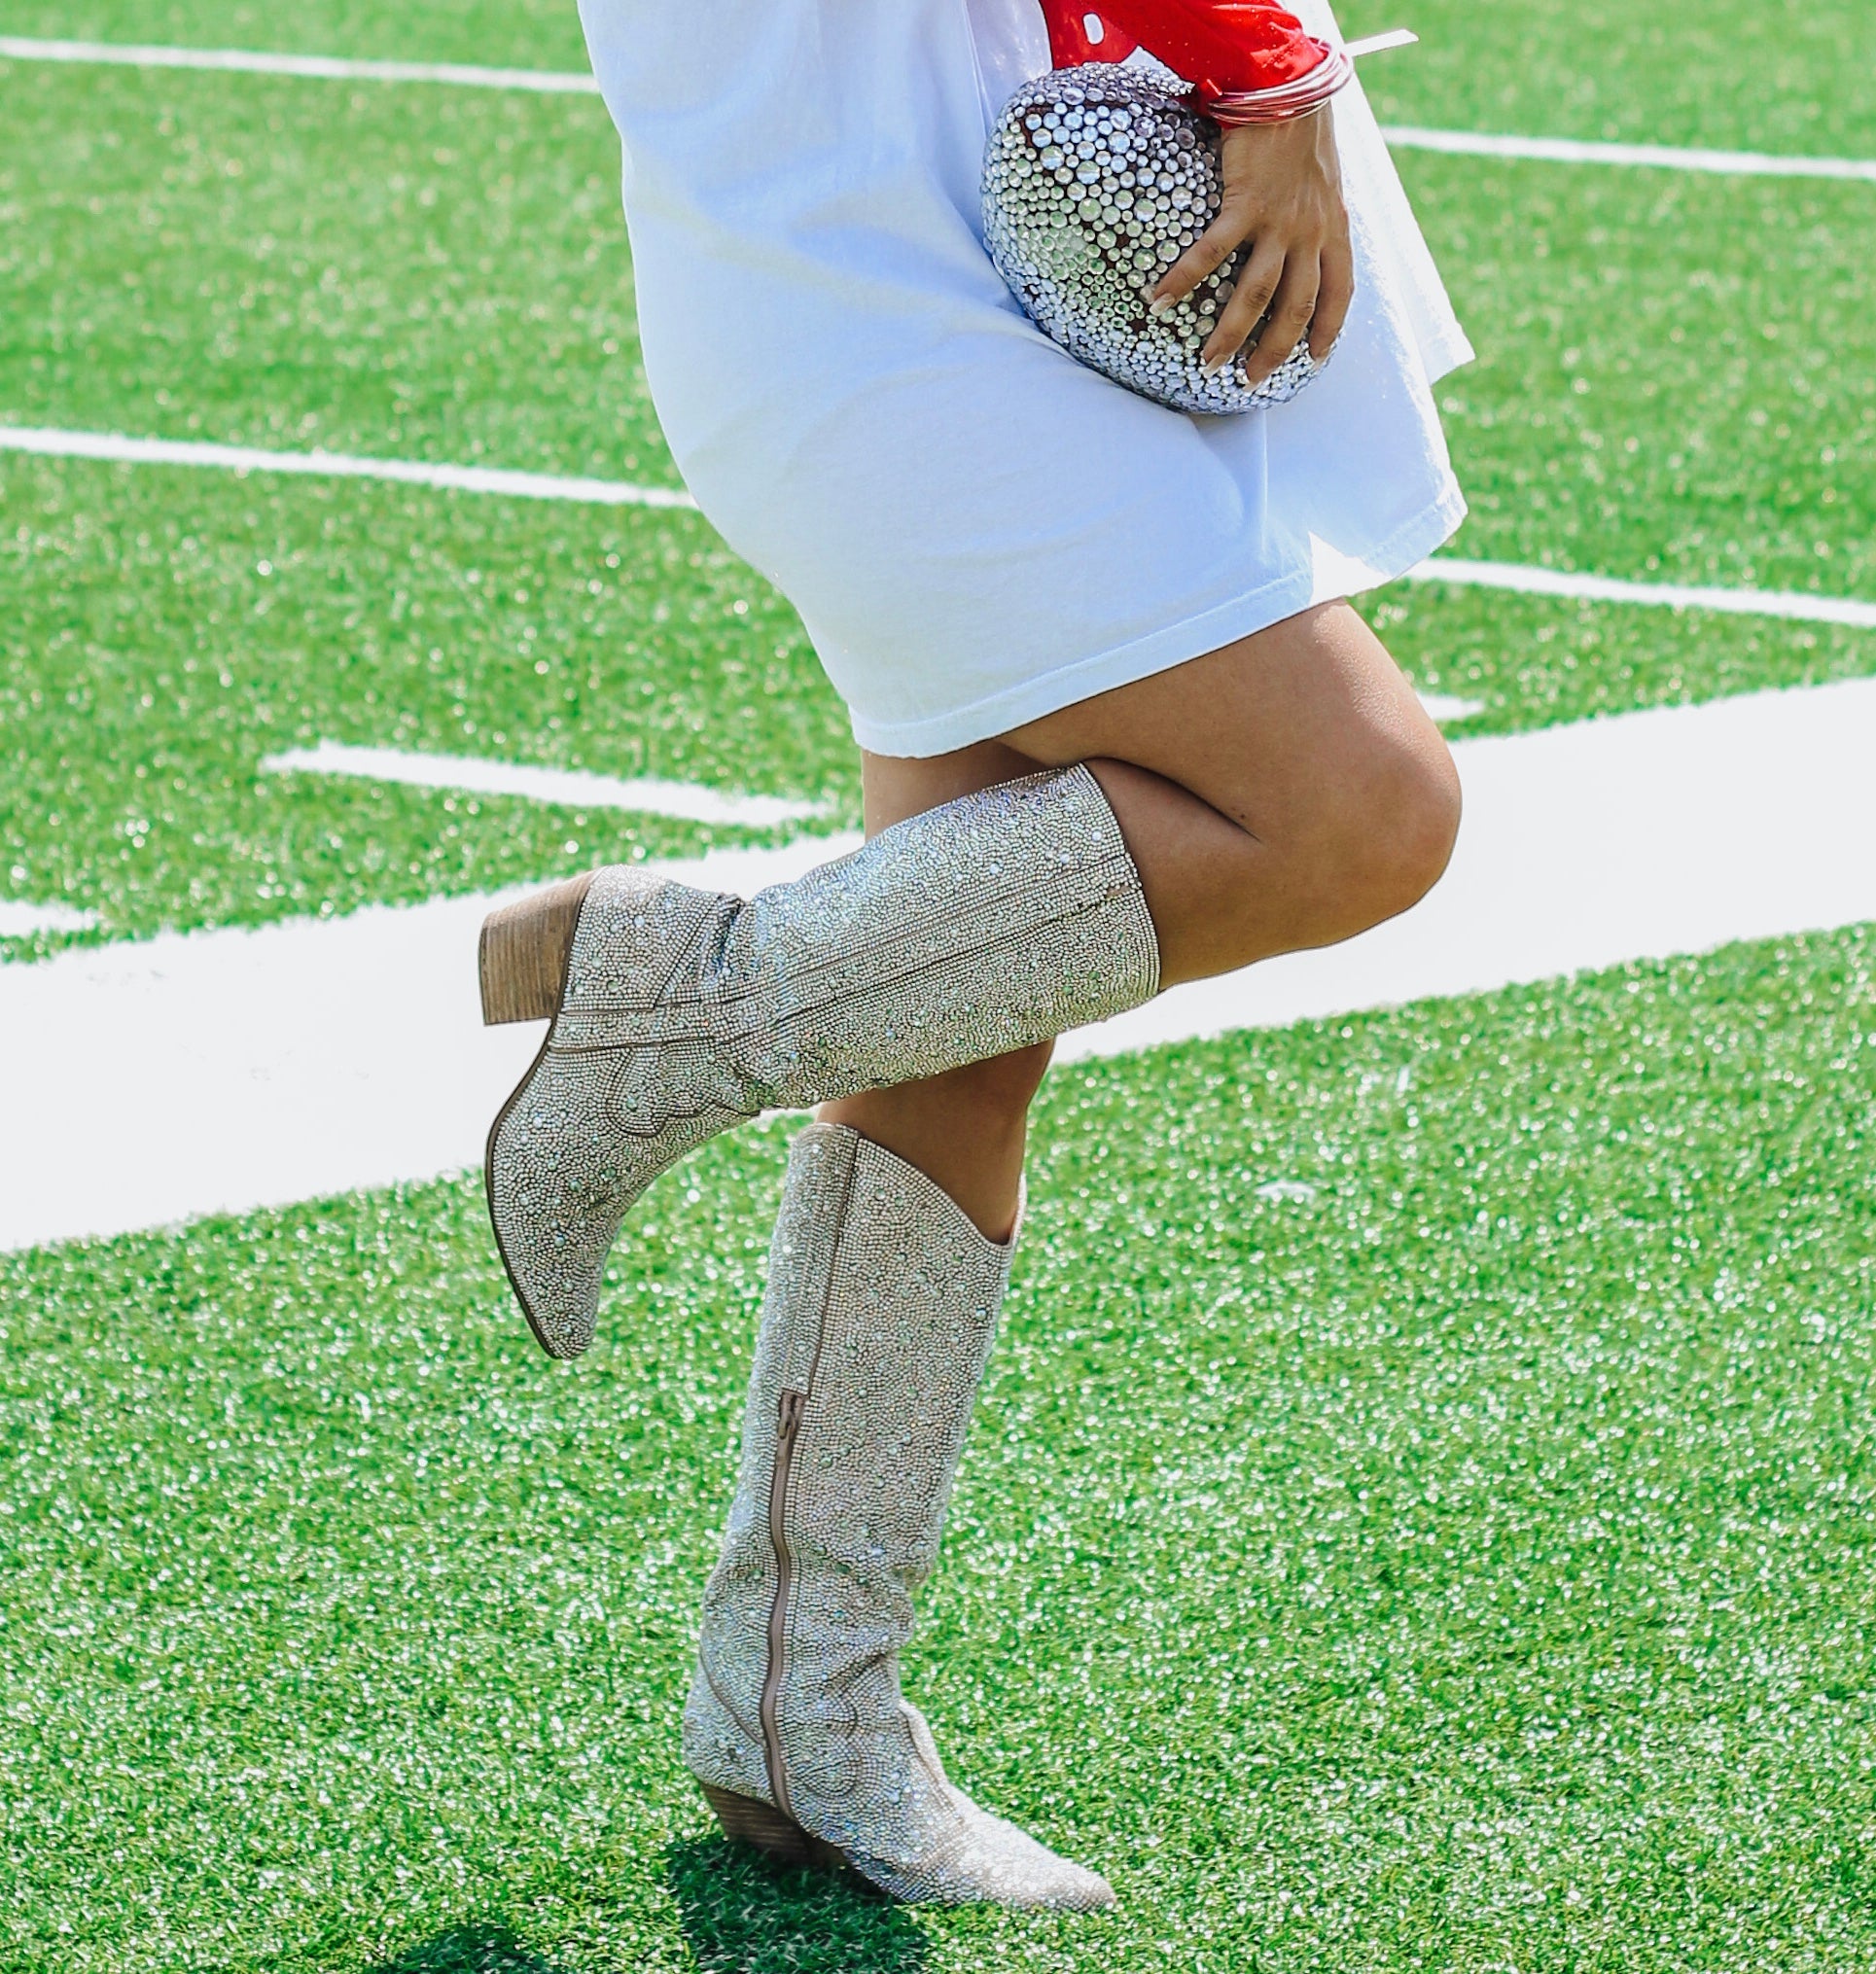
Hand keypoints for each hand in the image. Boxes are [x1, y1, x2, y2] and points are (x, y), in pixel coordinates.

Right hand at [1149, 108, 1352, 386]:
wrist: (1290, 86)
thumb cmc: (1302, 131)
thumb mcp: (1324, 180)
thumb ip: (1316, 216)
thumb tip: (1299, 242)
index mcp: (1334, 228)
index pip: (1339, 292)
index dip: (1328, 329)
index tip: (1315, 359)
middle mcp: (1311, 232)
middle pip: (1295, 308)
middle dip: (1273, 352)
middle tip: (1249, 382)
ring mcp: (1279, 221)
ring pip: (1257, 294)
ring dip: (1231, 334)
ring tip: (1208, 362)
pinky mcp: (1245, 204)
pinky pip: (1212, 253)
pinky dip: (1184, 280)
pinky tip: (1159, 301)